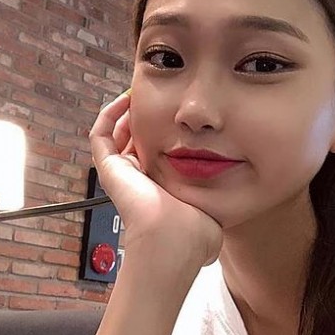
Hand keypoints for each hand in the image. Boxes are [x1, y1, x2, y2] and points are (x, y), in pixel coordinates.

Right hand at [89, 92, 222, 266]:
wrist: (175, 240)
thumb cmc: (196, 232)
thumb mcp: (213, 205)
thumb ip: (219, 195)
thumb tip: (235, 192)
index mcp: (160, 187)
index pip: (156, 154)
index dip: (164, 133)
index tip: (178, 115)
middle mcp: (138, 179)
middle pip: (135, 140)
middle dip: (146, 118)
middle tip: (159, 99)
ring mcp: (122, 174)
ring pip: (115, 135)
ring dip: (126, 112)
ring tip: (141, 93)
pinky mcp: (109, 169)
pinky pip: (100, 135)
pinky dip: (109, 114)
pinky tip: (127, 99)